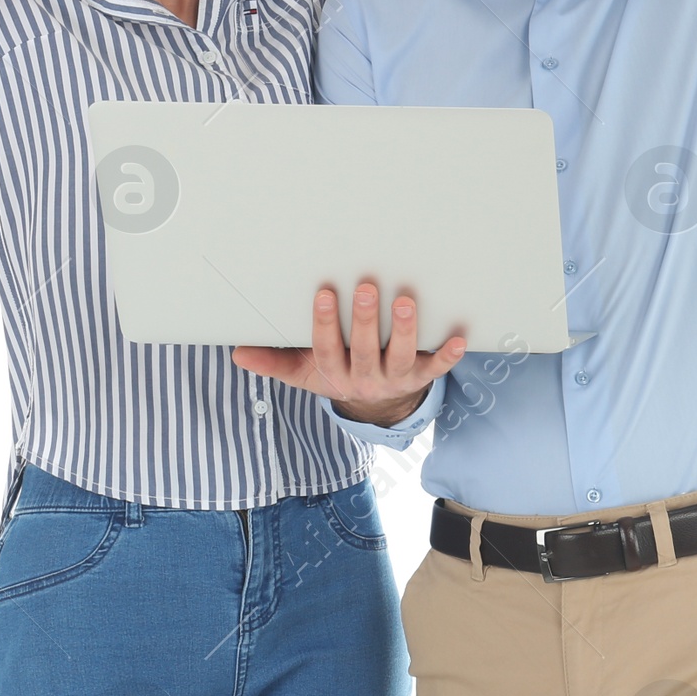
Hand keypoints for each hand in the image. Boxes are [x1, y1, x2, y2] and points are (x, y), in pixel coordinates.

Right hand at [231, 283, 465, 427]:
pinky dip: (447, 355)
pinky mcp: (421, 377)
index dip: (324, 324)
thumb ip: (274, 361)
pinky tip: (459, 337)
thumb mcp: (304, 373)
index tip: (323, 293)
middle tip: (365, 288)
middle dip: (364, 321)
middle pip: (364, 352)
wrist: (377, 407)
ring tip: (404, 302)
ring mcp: (395, 380)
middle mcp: (364, 380)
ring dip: (403, 331)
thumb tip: (237, 353)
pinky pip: (435, 368)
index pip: (326, 350)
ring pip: (399, 358)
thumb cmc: (337, 374)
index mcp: (334, 375)